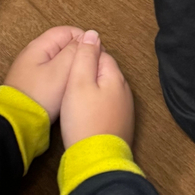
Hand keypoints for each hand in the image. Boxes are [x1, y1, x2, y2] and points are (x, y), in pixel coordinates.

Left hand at [4, 26, 84, 121]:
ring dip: (71, 66)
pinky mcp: (32, 83)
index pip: (67, 31)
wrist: (17, 122)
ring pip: (58, 60)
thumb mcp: (61, 70)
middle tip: (91, 68)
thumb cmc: (40, 95)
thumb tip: (89, 35)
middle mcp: (33, 53)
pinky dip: (63, 76)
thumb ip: (75, 50)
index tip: (96, 54)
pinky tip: (69, 87)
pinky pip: (52, 73)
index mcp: (39, 46)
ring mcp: (31, 69)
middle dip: (78, 53)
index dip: (84, 39)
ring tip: (82, 78)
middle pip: (62, 45)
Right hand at [60, 30, 134, 148]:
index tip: (68, 67)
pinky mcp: (120, 126)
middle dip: (88, 73)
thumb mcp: (78, 82)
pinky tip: (85, 114)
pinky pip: (107, 106)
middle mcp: (125, 91)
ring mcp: (125, 110)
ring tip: (75, 100)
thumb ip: (85, 55)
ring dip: (92, 91)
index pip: (101, 53)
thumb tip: (92, 33)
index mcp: (116, 76)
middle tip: (69, 84)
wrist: (96, 161)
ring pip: (106, 90)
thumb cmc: (84, 119)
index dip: (83, 57)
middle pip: (104, 71)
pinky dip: (96, 106)